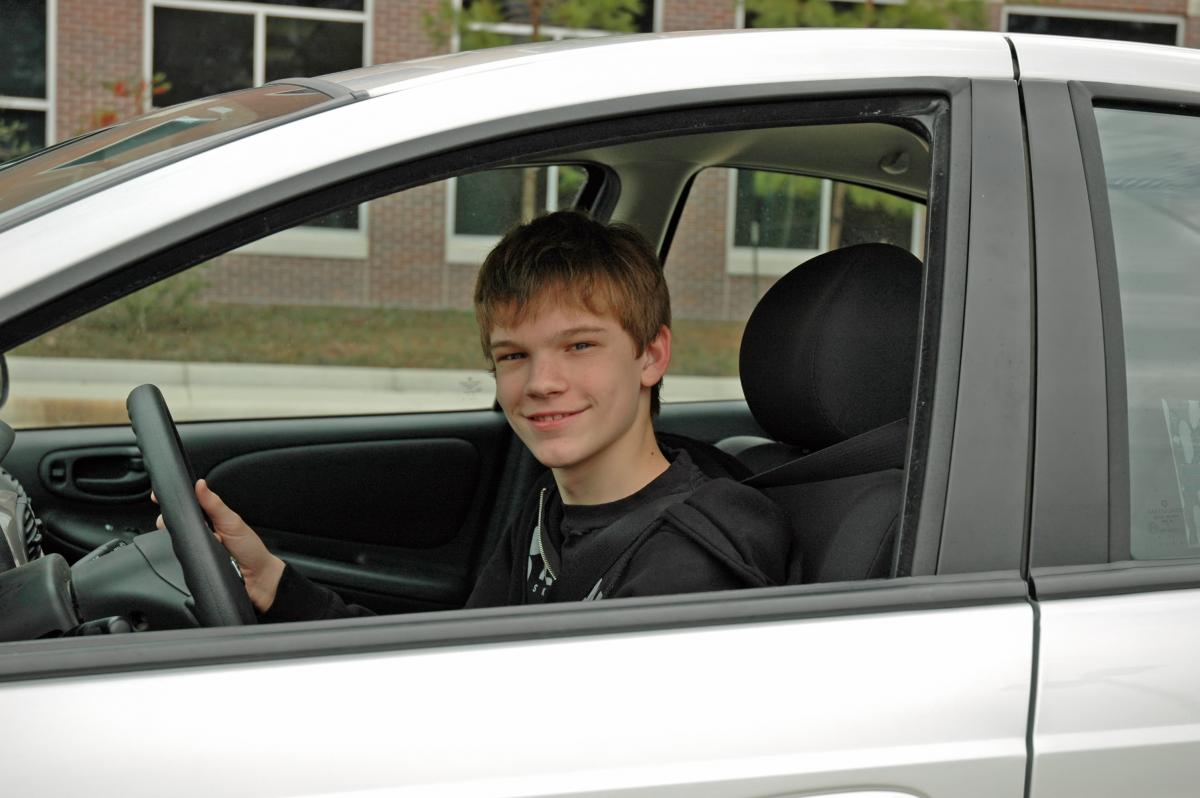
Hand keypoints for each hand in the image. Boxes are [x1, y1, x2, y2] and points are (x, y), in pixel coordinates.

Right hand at [155, 479, 285, 612]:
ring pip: (176, 543)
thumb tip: (200, 484)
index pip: (185, 508)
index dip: (171, 503)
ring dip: (187, 541)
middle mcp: (199, 534)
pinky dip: (189, 557)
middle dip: (174, 523)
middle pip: (175, 525)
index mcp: (208, 519)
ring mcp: (195, 550)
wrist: (258, 579)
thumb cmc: (249, 548)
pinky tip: (202, 556)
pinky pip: (181, 561)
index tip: (157, 497)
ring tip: (212, 542)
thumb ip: (214, 504)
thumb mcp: (232, 522)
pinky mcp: (194, 566)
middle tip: (193, 526)